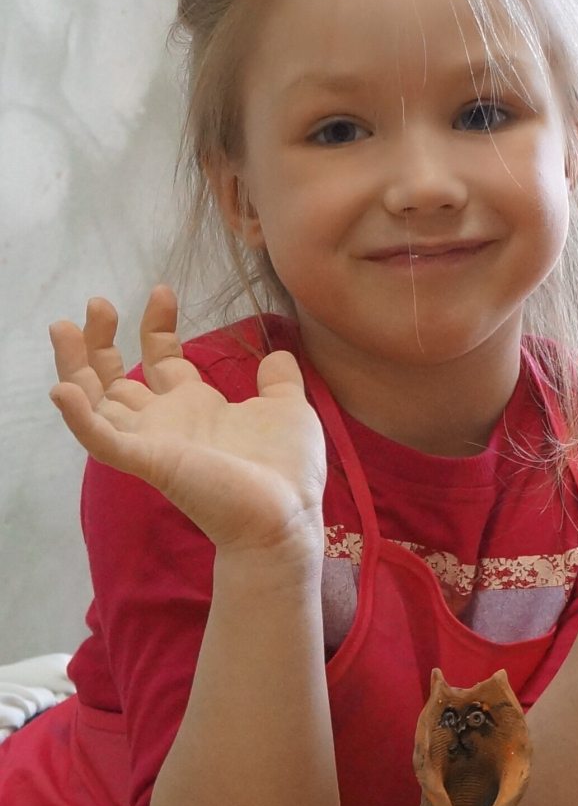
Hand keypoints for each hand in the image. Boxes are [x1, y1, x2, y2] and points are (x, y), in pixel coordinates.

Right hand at [49, 287, 326, 555]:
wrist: (287, 513)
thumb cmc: (286, 470)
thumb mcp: (287, 409)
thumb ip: (279, 382)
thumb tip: (278, 355)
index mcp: (197, 407)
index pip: (162, 361)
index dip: (157, 327)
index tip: (161, 291)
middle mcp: (167, 422)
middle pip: (116, 380)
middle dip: (101, 342)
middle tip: (96, 304)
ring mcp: (153, 442)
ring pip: (97, 404)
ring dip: (75, 368)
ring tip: (62, 328)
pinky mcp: (149, 462)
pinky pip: (103, 442)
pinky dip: (79, 418)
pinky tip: (63, 389)